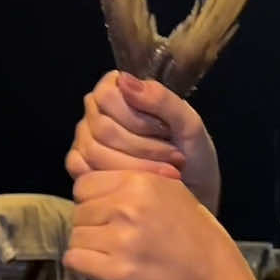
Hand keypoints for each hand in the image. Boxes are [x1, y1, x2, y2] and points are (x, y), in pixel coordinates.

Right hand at [66, 72, 221, 214]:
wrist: (196, 199)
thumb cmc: (194, 160)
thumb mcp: (190, 126)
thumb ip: (162, 99)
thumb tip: (123, 80)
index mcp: (120, 93)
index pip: (108, 95)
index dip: (137, 118)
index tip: (166, 131)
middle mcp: (97, 113)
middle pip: (103, 126)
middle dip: (144, 147)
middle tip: (174, 157)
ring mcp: (86, 141)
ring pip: (96, 151)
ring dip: (137, 165)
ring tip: (167, 172)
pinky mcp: (83, 169)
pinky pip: (85, 170)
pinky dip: (118, 180)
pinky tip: (141, 185)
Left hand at [67, 170, 249, 279]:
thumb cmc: (200, 242)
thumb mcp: (175, 196)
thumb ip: (137, 188)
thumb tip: (102, 186)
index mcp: (140, 182)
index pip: (84, 184)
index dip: (92, 202)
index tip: (109, 218)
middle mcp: (127, 206)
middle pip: (78, 211)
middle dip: (92, 227)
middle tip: (114, 243)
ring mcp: (120, 240)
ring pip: (75, 237)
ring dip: (88, 250)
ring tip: (112, 259)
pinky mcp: (116, 271)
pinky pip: (75, 261)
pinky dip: (84, 268)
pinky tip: (103, 271)